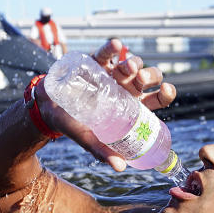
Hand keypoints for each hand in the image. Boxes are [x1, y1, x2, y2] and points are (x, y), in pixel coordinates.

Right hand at [37, 38, 176, 171]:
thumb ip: (101, 150)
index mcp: (131, 106)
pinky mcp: (96, 61)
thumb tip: (120, 167)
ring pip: (131, 63)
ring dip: (133, 62)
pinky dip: (111, 47)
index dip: (165, 93)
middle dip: (150, 76)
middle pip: (148, 78)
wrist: (47, 109)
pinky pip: (107, 52)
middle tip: (140, 80)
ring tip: (126, 68)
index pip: (156, 98)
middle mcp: (125, 88)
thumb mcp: (86, 138)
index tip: (166, 90)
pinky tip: (115, 45)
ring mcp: (111, 74)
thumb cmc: (72, 124)